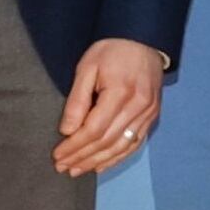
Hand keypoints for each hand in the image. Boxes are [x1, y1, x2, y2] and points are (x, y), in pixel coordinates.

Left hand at [53, 38, 166, 174]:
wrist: (144, 39)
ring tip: (78, 170)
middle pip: (107, 141)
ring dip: (98, 162)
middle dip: (82, 157)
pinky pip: (135, 143)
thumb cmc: (112, 50)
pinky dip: (118, 157)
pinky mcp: (152, 115)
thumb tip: (68, 131)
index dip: (74, 146)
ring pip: (122, 146)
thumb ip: (77, 100)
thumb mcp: (87, 68)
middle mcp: (138, 107)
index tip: (57, 155)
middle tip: (63, 167)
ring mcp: (148, 113)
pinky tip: (102, 165)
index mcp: (120, 93)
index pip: (94, 129)